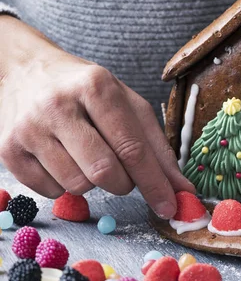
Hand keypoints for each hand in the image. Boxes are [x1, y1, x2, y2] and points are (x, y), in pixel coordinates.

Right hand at [0, 16, 194, 217]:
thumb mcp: (129, 107)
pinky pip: (50, 192)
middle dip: (123, 183)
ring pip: (77, 186)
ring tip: (86, 156)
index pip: (132, 148)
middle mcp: (58, 105)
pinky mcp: (8, 149)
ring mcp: (29, 128)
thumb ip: (158, 148)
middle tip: (120, 171)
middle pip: (104, 172)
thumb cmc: (88, 93)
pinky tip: (63, 159)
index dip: (155, 184)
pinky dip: (65, 185)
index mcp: (96, 88)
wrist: (28, 73)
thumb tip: (182, 189)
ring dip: (93, 184)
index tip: (170, 207)